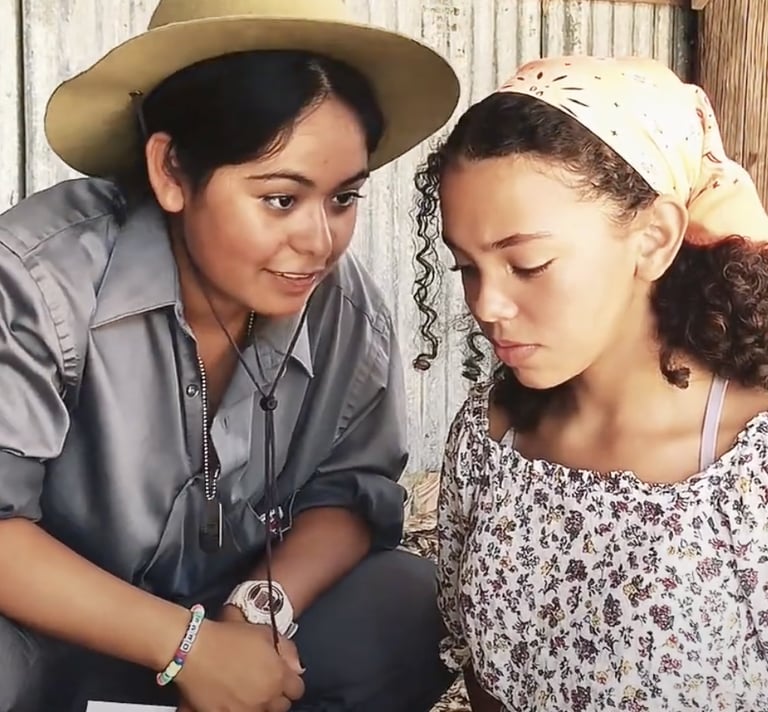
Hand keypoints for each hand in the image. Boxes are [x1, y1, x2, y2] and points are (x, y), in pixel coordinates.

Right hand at [173, 619, 303, 711]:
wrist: (194, 649)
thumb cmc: (228, 638)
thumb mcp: (264, 633)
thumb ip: (287, 651)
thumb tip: (297, 667)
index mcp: (278, 677)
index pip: (297, 690)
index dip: (289, 681)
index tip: (281, 677)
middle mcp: (265, 698)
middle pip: (281, 706)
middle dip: (275, 695)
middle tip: (262, 683)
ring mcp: (246, 711)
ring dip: (259, 705)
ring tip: (246, 691)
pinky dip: (239, 709)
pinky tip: (232, 699)